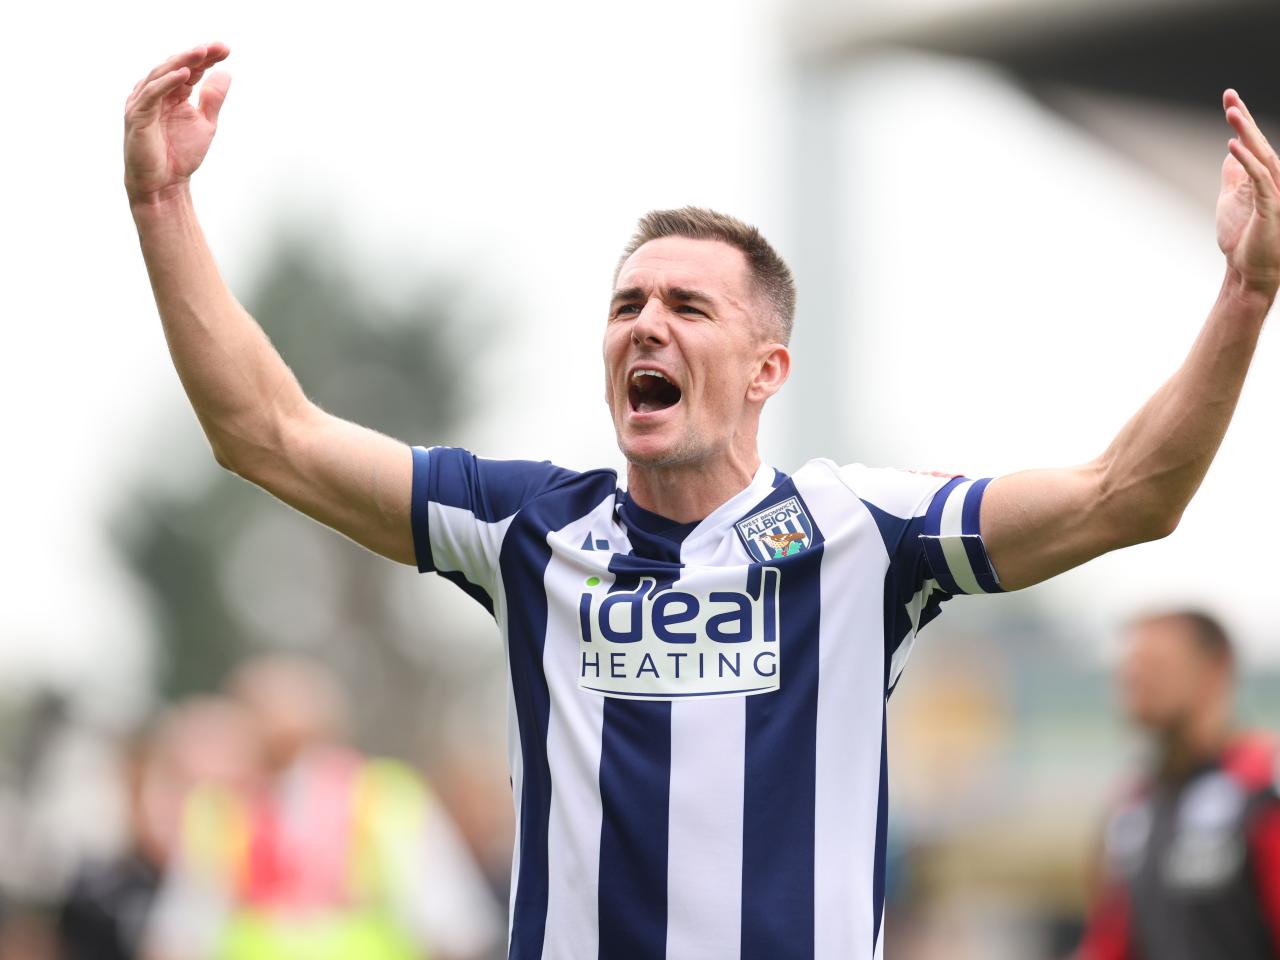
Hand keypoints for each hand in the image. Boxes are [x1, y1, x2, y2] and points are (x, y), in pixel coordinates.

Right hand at [124, 43, 230, 206]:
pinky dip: (167, 82)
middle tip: (217, 46)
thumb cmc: (180, 156)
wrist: (164, 184)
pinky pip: (152, 94)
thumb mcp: (205, 123)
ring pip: (162, 75)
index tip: (226, 49)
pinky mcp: (138, 116)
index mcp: (172, 94)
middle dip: (197, 55)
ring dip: (183, 62)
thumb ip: (212, 99)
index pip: (190, 69)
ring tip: (202, 53)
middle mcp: (156, 94)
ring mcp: (144, 103)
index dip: (206, 58)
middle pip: (176, 66)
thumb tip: (225, 73)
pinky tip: (184, 74)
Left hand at [1218, 89, 1279, 297]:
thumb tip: (1232, 151)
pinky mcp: (1271, 208)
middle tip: (1228, 94)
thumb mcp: (1232, 201)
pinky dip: (1247, 162)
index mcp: (1265, 178)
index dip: (1243, 120)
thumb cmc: (1242, 240)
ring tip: (1231, 113)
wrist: (1249, 274)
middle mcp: (1275, 181)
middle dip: (1244, 118)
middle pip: (1260, 143)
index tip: (1229, 97)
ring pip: (1262, 156)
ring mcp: (1276, 194)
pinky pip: (1259, 180)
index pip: (1254, 143)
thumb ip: (1235, 175)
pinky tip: (1233, 146)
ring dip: (1247, 133)